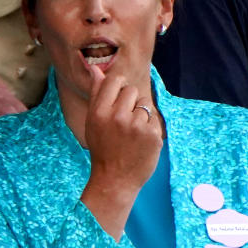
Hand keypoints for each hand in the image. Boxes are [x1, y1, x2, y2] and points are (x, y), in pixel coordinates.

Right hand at [84, 66, 162, 191]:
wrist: (115, 179)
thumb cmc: (102, 148)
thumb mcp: (92, 121)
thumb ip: (97, 93)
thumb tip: (96, 68)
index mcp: (99, 112)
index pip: (115, 80)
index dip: (118, 87)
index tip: (117, 99)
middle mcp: (118, 117)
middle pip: (132, 90)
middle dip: (129, 102)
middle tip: (122, 122)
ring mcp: (137, 126)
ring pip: (144, 103)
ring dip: (140, 114)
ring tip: (131, 132)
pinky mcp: (153, 135)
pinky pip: (154, 117)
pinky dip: (149, 126)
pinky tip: (140, 140)